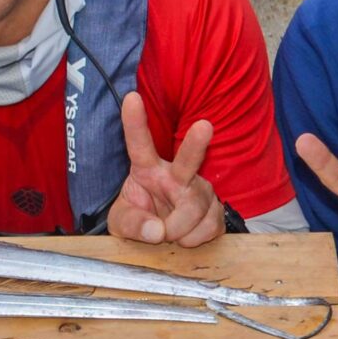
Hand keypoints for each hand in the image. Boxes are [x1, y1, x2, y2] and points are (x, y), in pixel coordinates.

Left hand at [109, 93, 222, 245]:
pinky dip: (193, 240)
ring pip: (194, 209)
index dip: (135, 122)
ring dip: (179, 230)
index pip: (139, 144)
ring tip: (168, 234)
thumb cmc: (139, 221)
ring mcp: (200, 189)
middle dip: (196, 143)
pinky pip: (208, 227)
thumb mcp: (121, 225)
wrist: (165, 240)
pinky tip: (186, 236)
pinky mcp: (216, 209)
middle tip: (204, 126)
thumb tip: (157, 231)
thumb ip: (132, 225)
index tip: (131, 98)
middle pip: (188, 159)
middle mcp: (176, 174)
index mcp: (147, 169)